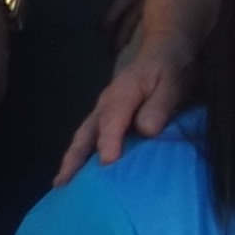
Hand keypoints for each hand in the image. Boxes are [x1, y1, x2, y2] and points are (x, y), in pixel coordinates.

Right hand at [58, 40, 190, 184]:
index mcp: (122, 94)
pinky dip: (82, 155)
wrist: (164, 49)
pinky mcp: (107, 118)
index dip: (108, 142)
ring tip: (63, 185)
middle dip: (74, 158)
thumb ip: (159, 106)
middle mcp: (106, 105)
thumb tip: (147, 130)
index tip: (106, 163)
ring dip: (73, 160)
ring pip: (84, 137)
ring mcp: (103, 111)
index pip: (111, 121)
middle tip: (63, 184)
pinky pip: (90, 138)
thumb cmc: (168, 68)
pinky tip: (79, 173)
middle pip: (86, 133)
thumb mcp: (171, 83)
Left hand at [102, 0, 156, 44]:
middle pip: (141, 9)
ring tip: (118, 47)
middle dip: (126, 28)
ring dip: (133, 28)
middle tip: (111, 50)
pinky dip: (141, 17)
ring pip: (147, 10)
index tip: (105, 25)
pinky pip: (152, 3)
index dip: (120, 7)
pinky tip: (135, 31)